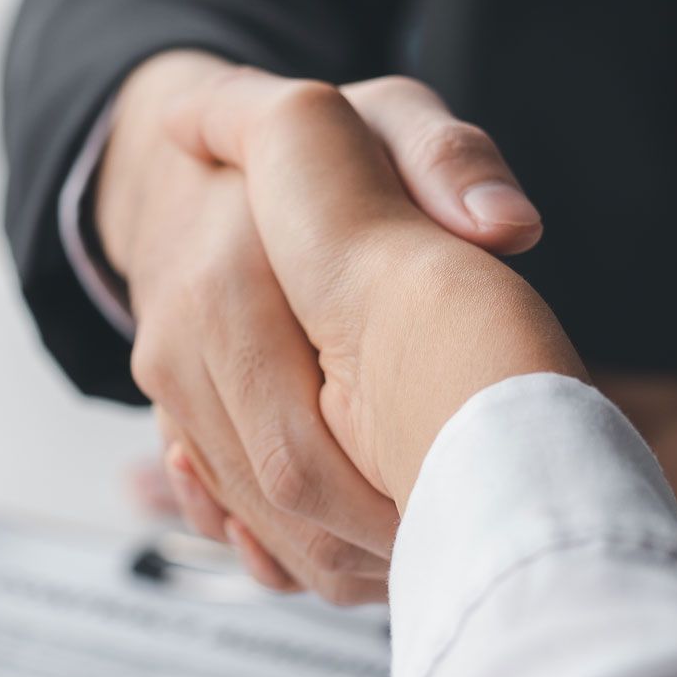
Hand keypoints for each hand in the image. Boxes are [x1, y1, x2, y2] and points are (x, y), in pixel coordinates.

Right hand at [98, 50, 544, 598]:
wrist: (199, 170)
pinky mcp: (173, 417)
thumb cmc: (321, 154)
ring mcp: (168, 384)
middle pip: (278, 489)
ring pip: (252, 517)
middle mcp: (182, 335)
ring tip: (428, 549)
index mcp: (232, 269)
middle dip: (374, 537)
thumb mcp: (392, 121)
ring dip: (341, 554)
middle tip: (463, 547)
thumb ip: (452, 162)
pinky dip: (298, 550)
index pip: (301, 435)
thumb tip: (509, 226)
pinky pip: (228, 516)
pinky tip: (366, 551)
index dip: (392, 489)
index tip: (466, 507)